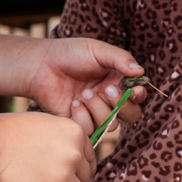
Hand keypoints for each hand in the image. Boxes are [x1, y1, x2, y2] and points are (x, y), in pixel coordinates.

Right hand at [0, 109, 96, 181]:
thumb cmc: (12, 134)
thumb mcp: (47, 124)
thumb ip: (67, 139)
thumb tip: (80, 159)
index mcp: (76, 133)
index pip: (90, 159)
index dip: (76, 166)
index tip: (59, 168)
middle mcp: (74, 153)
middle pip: (85, 178)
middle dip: (70, 180)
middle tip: (48, 178)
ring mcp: (62, 175)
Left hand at [26, 38, 146, 133]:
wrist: (40, 66)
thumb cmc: (69, 54)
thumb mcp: (97, 50)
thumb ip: (121, 59)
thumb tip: (141, 72)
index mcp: (117, 81)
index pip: (138, 96)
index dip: (138, 96)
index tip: (133, 90)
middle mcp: (108, 99)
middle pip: (131, 115)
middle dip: (122, 105)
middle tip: (107, 90)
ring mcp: (94, 113)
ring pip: (112, 125)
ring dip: (100, 109)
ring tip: (84, 94)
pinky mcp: (79, 123)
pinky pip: (91, 131)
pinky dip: (83, 118)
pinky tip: (73, 103)